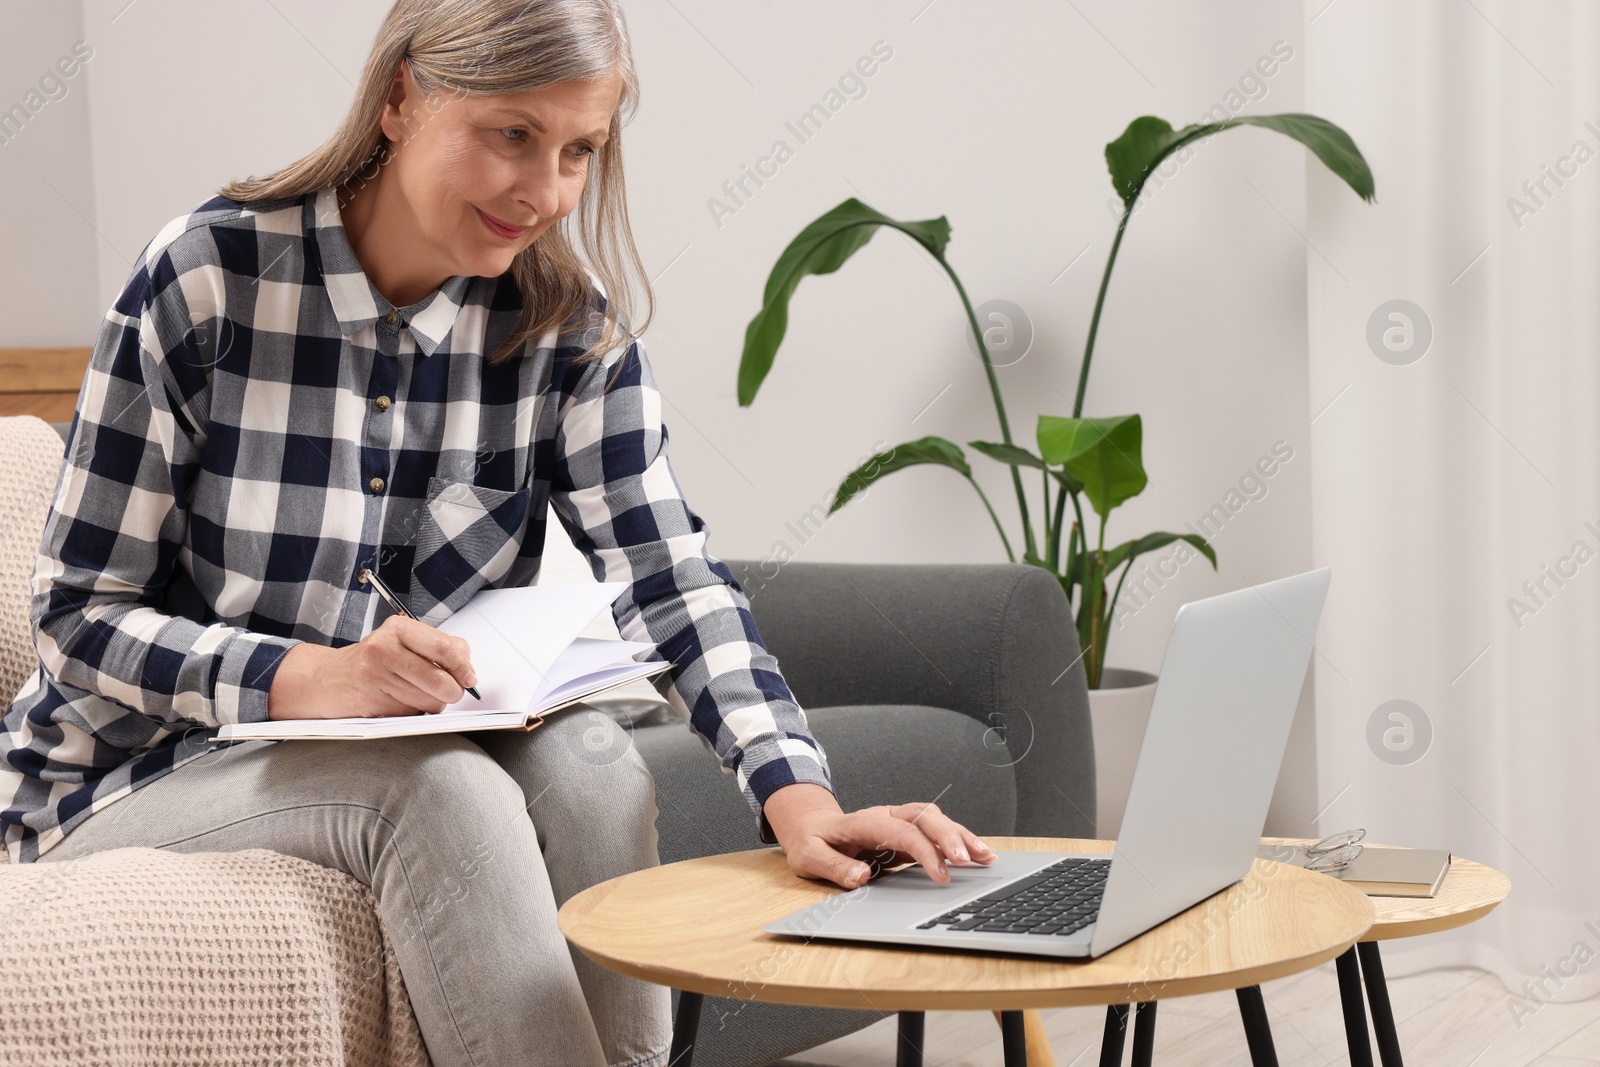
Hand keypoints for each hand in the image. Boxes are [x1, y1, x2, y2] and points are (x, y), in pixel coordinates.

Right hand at [268, 614, 477, 719]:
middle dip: (452, 692)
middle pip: (441, 680)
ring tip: (417, 693)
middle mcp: (385, 648)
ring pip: (429, 701)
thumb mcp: (404, 642)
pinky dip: (414, 712)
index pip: (446, 649)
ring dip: (432, 704)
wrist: (327, 678)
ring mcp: (376, 675)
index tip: (469, 678)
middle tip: (449, 692)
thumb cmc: (373, 660)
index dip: (464, 668)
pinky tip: (400, 700)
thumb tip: (468, 671)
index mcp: (399, 628)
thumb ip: (439, 649)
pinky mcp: (372, 700)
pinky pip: (411, 713)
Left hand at [761, 783, 997, 889]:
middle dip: (950, 836)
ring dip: (961, 836)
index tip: (941, 874)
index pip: (902, 831)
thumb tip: (861, 878)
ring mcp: (898, 823)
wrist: (812, 828)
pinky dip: (958, 842)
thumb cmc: (812, 842)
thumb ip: (833, 867)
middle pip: (925, 816)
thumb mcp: (809, 857)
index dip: (924, 850)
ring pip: (936, 821)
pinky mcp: (906, 835)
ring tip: (986, 856)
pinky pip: (936, 834)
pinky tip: (977, 855)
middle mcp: (886, 816)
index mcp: (864, 821)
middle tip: (969, 860)